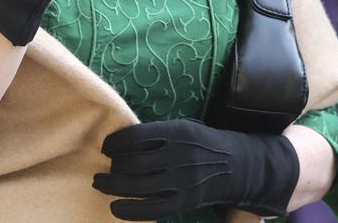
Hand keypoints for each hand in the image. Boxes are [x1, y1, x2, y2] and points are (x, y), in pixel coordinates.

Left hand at [92, 118, 299, 220]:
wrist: (236, 165)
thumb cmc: (201, 142)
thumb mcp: (183, 127)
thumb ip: (157, 133)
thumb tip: (122, 140)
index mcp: (177, 131)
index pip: (137, 136)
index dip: (116, 143)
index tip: (105, 148)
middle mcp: (179, 155)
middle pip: (135, 164)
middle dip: (112, 168)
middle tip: (100, 171)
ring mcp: (183, 180)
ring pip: (140, 186)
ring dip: (115, 187)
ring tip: (101, 185)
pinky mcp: (186, 201)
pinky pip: (153, 209)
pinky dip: (131, 209)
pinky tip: (115, 207)